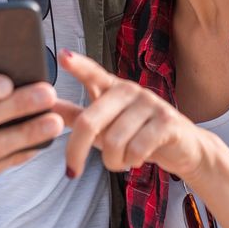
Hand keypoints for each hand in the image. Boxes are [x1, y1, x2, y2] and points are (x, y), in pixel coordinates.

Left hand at [55, 50, 208, 179]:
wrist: (182, 148)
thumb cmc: (137, 134)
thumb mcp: (104, 125)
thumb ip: (75, 115)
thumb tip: (45, 106)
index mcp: (112, 88)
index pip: (92, 73)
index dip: (77, 65)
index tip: (63, 56)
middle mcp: (130, 90)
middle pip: (90, 121)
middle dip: (76, 151)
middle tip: (73, 170)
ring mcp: (150, 104)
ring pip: (114, 142)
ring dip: (112, 161)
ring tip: (120, 161)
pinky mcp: (167, 122)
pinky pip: (136, 149)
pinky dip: (131, 162)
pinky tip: (137, 159)